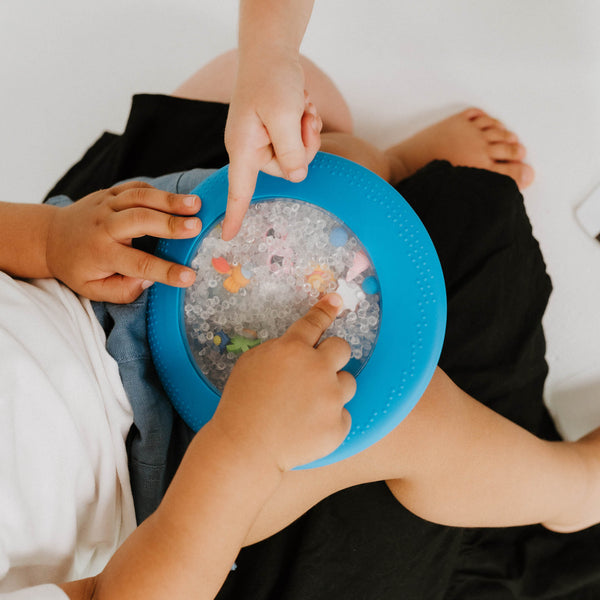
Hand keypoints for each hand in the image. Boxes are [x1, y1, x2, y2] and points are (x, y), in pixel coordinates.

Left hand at [45, 181, 201, 302]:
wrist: (51, 237)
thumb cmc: (78, 267)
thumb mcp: (94, 290)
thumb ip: (122, 291)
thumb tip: (148, 280)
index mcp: (102, 253)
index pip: (139, 264)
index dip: (165, 271)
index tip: (189, 277)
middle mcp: (103, 226)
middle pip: (140, 220)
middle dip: (170, 223)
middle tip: (196, 226)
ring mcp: (106, 205)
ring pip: (140, 197)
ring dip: (170, 199)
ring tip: (196, 204)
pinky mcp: (110, 192)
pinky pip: (136, 187)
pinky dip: (158, 191)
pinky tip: (178, 199)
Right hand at [211, 294, 353, 471]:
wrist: (246, 448)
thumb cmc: (241, 404)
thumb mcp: (250, 363)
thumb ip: (278, 349)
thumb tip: (296, 345)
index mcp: (293, 350)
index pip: (315, 322)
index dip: (326, 310)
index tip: (335, 301)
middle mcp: (318, 369)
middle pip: (343, 348)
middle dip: (332, 355)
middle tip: (317, 370)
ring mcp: (331, 398)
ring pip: (348, 382)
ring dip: (333, 390)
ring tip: (307, 406)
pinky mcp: (338, 425)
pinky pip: (343, 415)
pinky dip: (329, 421)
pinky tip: (307, 428)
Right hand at [222, 53, 322, 240]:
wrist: (272, 52)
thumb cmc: (271, 79)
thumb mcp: (282, 116)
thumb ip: (290, 152)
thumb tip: (297, 177)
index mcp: (244, 148)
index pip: (238, 190)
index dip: (234, 215)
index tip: (227, 237)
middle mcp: (252, 149)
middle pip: (287, 169)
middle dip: (303, 145)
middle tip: (302, 117)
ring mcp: (265, 141)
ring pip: (298, 156)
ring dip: (307, 131)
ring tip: (300, 107)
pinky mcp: (277, 133)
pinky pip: (300, 141)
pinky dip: (306, 124)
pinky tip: (301, 106)